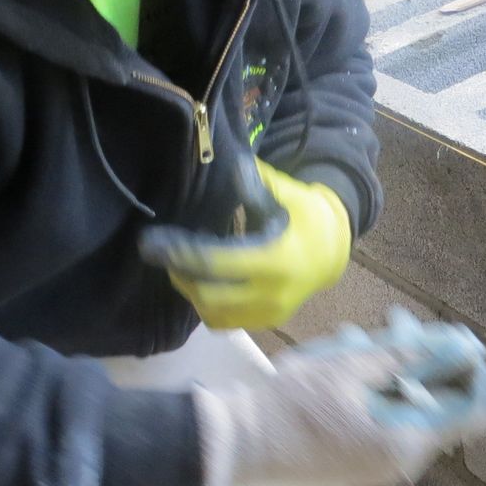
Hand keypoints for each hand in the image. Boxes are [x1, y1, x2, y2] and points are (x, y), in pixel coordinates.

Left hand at [138, 161, 350, 330]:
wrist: (333, 252)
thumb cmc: (307, 217)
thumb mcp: (288, 194)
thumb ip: (258, 183)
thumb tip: (231, 162)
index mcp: (276, 261)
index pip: (217, 263)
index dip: (181, 253)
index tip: (152, 242)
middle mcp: (272, 294)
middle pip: (208, 295)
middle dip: (181, 275)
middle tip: (163, 253)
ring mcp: (269, 313)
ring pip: (213, 314)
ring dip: (191, 292)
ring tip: (180, 267)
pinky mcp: (266, 322)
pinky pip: (225, 323)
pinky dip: (207, 305)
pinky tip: (201, 282)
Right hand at [191, 310, 485, 485]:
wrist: (239, 444)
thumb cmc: (294, 404)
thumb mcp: (352, 366)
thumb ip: (410, 355)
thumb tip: (460, 345)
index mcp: (408, 441)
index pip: (472, 410)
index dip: (473, 371)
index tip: (457, 337)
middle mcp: (403, 459)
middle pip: (439, 404)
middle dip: (424, 358)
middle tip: (394, 320)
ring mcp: (381, 462)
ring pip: (408, 406)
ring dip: (392, 367)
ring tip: (356, 334)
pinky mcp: (360, 457)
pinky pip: (385, 417)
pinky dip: (375, 386)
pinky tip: (345, 358)